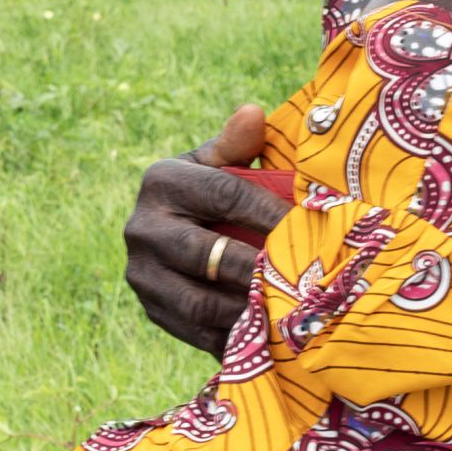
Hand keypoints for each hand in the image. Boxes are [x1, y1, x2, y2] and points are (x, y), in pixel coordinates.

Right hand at [125, 104, 289, 353]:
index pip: (224, 195)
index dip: (270, 213)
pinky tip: (270, 334)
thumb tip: (253, 114)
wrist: (170, 231)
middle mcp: (141, 228)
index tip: (311, 228)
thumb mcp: (219, 163)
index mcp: (162, 181)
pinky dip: (235, 336)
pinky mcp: (151, 310)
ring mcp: (141, 274)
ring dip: (248, 308)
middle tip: (306, 280)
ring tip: (290, 310)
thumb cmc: (210, 191)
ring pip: (199, 302)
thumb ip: (239, 144)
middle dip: (260, 269)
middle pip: (208, 255)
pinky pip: (196, 332)